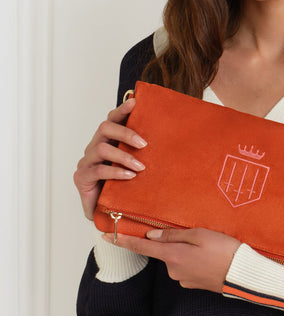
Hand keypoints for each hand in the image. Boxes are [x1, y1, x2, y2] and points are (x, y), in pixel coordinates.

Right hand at [73, 98, 146, 219]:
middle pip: (104, 128)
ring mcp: (86, 162)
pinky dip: (116, 172)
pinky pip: (99, 170)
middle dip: (126, 133)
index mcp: (106, 141)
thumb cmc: (123, 187)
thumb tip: (168, 141)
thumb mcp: (134, 167)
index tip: (135, 102)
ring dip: (124, 156)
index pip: (111, 119)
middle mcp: (93, 148)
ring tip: (141, 167)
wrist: (108, 213)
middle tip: (144, 144)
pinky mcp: (82, 178)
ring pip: (102, 148)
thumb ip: (141, 153)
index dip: (121, 110)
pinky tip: (129, 176)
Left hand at [102, 227, 240, 292]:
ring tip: (209, 246)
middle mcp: (173, 270)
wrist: (243, 274)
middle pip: (164, 251)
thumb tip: (151, 236)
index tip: (107, 236)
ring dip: (187, 251)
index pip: (142, 248)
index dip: (124, 241)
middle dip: (175, 242)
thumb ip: (173, 235)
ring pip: (177, 259)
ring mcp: (183, 280)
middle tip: (199, 237)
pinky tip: (210, 257)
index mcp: (173, 256)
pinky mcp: (193, 284)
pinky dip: (194, 260)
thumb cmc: (224, 250)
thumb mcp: (200, 235)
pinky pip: (187, 267)